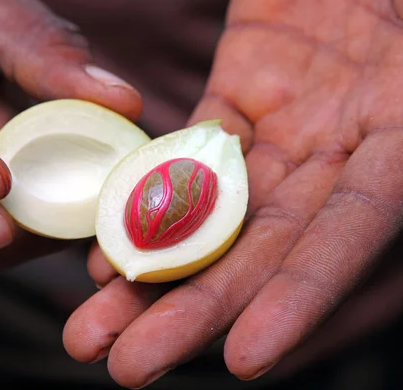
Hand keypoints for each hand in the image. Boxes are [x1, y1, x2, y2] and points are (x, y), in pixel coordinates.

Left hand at [63, 0, 402, 386]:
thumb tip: (378, 187)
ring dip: (148, 277)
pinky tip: (103, 253)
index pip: (347, 238)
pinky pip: (186, 159)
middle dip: (192, 311)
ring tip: (90, 330)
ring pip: (210, 218)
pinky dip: (146, 205)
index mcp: (402, 147)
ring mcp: (285, 132)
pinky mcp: (238, 99)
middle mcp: (340, 157)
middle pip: (258, 250)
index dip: (299, 299)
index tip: (244, 360)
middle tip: (125, 369)